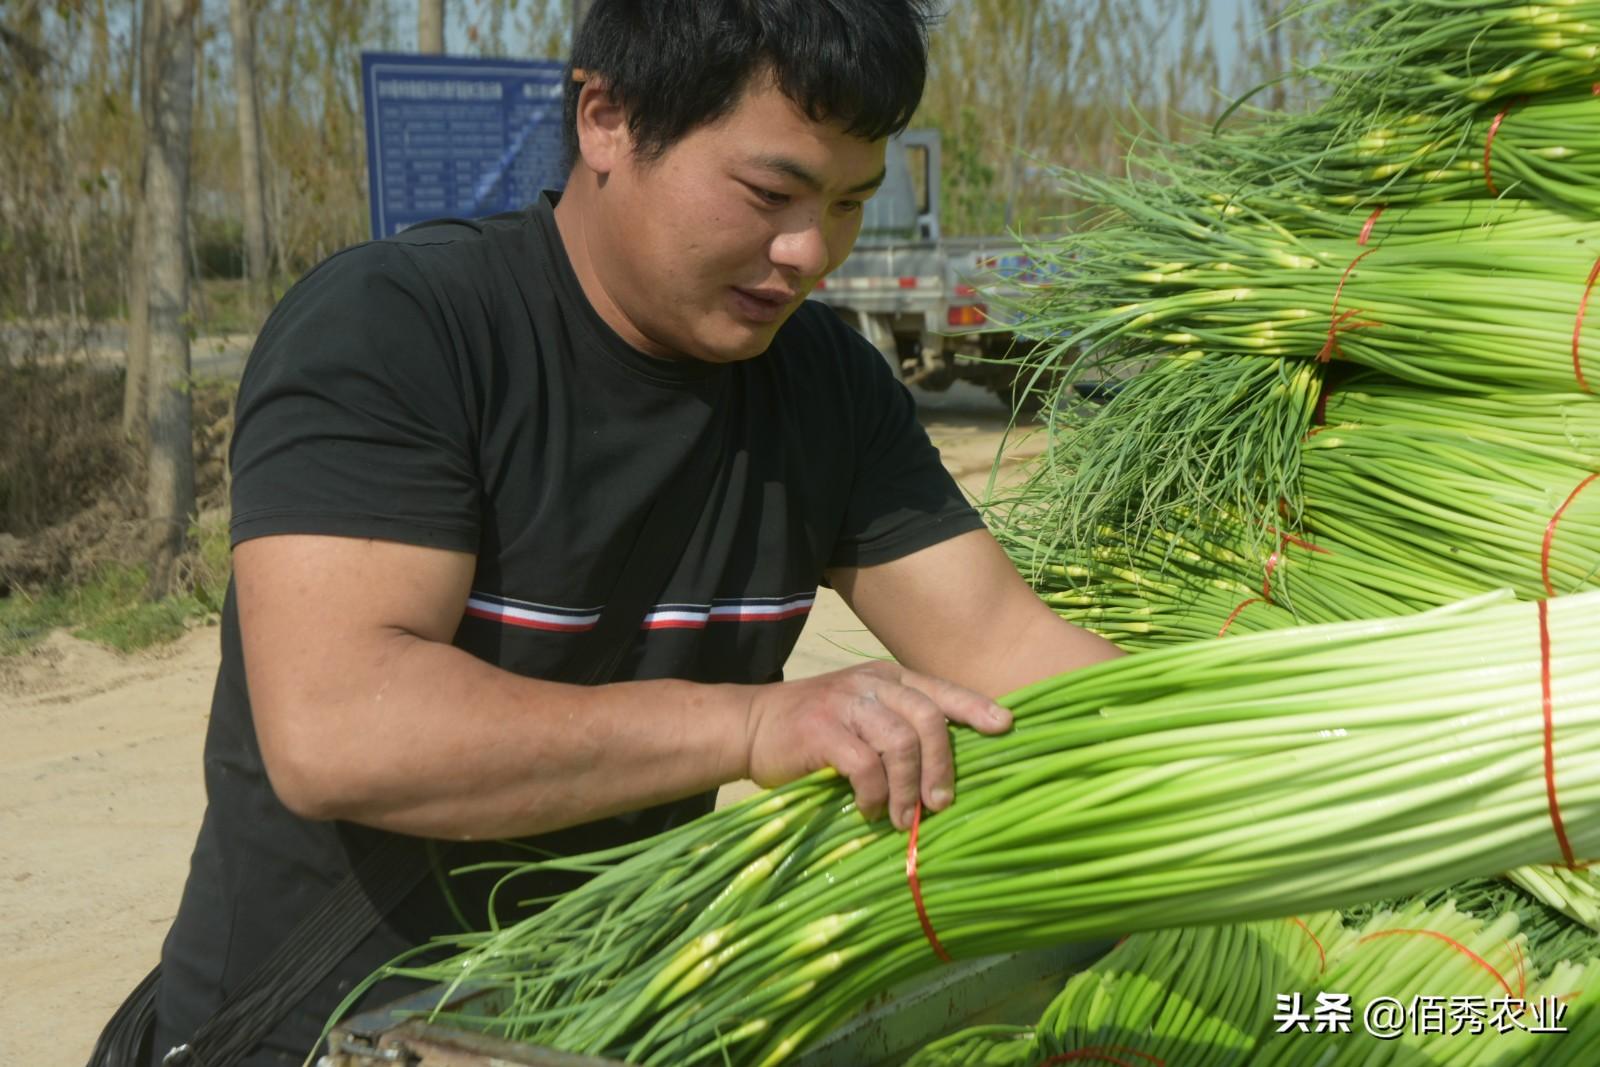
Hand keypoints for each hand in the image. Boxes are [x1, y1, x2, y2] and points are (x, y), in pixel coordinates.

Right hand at [743, 662, 1012, 829]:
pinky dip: (873, 794)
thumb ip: (896, 726)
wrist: (750, 725)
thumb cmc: (813, 728)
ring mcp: (845, 704)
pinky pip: (865, 765)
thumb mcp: (860, 713)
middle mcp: (870, 684)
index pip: (939, 690)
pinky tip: (868, 810)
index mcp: (886, 677)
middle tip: (940, 803)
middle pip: (927, 718)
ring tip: (902, 817)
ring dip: (908, 787)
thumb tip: (943, 771)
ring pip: (900, 742)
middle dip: (942, 764)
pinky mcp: (821, 731)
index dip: (974, 707)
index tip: (1004, 727)